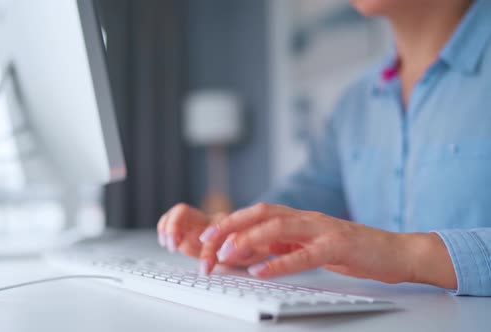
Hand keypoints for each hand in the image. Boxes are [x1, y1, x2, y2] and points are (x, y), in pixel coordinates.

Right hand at [157, 203, 268, 272]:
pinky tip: (164, 240)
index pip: (213, 235)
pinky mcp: (190, 226)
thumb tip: (235, 249)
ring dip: (168, 227)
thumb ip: (248, 250)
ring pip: (179, 213)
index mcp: (226, 225)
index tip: (205, 269)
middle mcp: (210, 220)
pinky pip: (173, 218)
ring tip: (167, 245)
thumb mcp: (257, 250)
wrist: (254, 234)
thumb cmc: (254, 244)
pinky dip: (164, 226)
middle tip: (173, 246)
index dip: (208, 253)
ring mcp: (198, 222)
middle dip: (175, 229)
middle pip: (187, 213)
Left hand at [198, 203, 456, 288]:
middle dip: (230, 225)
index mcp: (298, 217)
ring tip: (227, 253)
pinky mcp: (338, 246)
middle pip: (261, 213)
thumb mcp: (309, 246)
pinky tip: (261, 271)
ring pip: (279, 227)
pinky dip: (280, 263)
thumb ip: (282, 246)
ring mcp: (322, 229)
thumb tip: (250, 253)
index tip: (206, 237)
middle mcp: (306, 218)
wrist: (395, 252)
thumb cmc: (351, 251)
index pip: (257, 214)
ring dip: (249, 239)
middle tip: (206, 241)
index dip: (229, 222)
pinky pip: (305, 254)